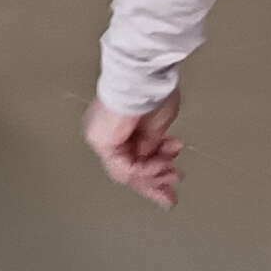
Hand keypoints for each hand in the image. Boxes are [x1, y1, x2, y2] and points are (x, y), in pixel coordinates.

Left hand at [85, 92, 184, 207]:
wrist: (143, 79)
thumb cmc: (152, 90)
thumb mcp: (158, 126)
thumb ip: (152, 146)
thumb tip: (152, 161)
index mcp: (121, 128)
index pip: (134, 161)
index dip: (153, 177)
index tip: (169, 187)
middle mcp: (109, 134)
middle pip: (128, 170)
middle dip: (154, 182)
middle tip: (170, 191)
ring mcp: (103, 137)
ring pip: (126, 172)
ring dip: (153, 174)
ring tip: (169, 169)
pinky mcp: (101, 141)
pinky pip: (123, 167)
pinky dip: (146, 170)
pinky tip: (159, 163)